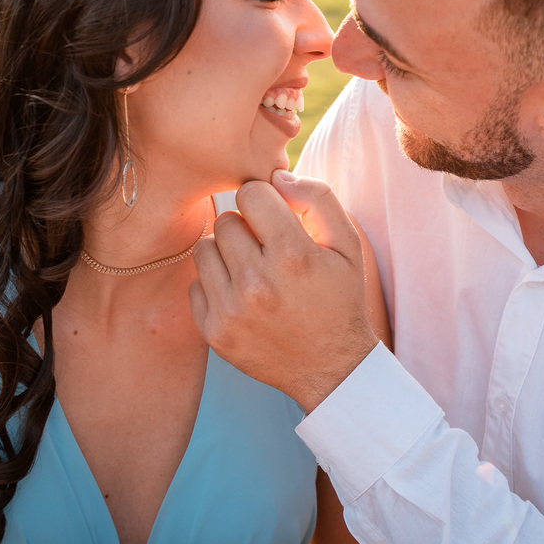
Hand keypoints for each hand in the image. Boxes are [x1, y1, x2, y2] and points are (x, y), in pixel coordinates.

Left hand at [190, 170, 378, 410]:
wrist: (330, 368)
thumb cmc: (339, 298)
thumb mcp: (348, 245)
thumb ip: (318, 199)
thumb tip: (277, 176)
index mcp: (293, 256)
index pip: (250, 194)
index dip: (265, 201)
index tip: (276, 220)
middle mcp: (258, 283)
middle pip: (225, 220)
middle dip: (246, 228)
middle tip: (267, 249)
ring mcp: (231, 310)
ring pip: (204, 249)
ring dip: (226, 254)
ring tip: (252, 270)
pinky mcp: (214, 332)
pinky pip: (195, 284)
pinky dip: (215, 286)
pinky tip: (241, 297)